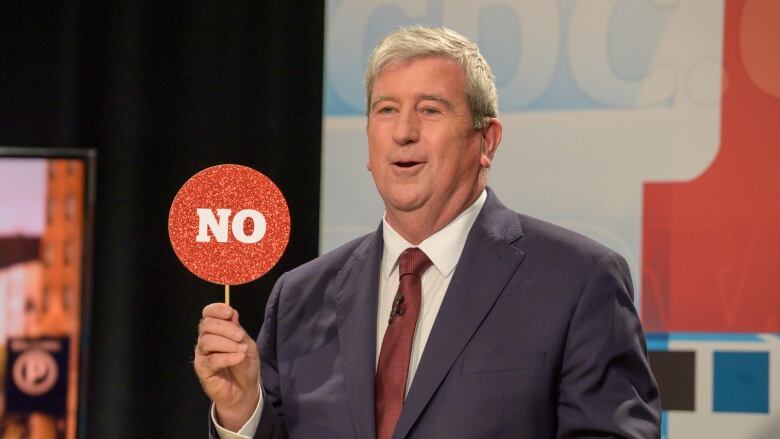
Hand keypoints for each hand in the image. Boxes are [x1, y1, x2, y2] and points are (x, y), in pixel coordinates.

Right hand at [194, 303, 259, 430]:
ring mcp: (202, 355)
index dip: (216, 310)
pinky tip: (238, 357)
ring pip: (207, 341)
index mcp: (216, 330)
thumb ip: (239, 330)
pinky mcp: (202, 370)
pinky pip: (211, 360)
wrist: (244, 390)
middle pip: (207, 325)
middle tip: (240, 337)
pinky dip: (227, 357)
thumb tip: (232, 314)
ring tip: (242, 350)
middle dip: (225, 328)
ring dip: (227, 343)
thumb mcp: (247, 344)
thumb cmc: (245, 365)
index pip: (208, 313)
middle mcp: (205, 340)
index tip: (229, 313)